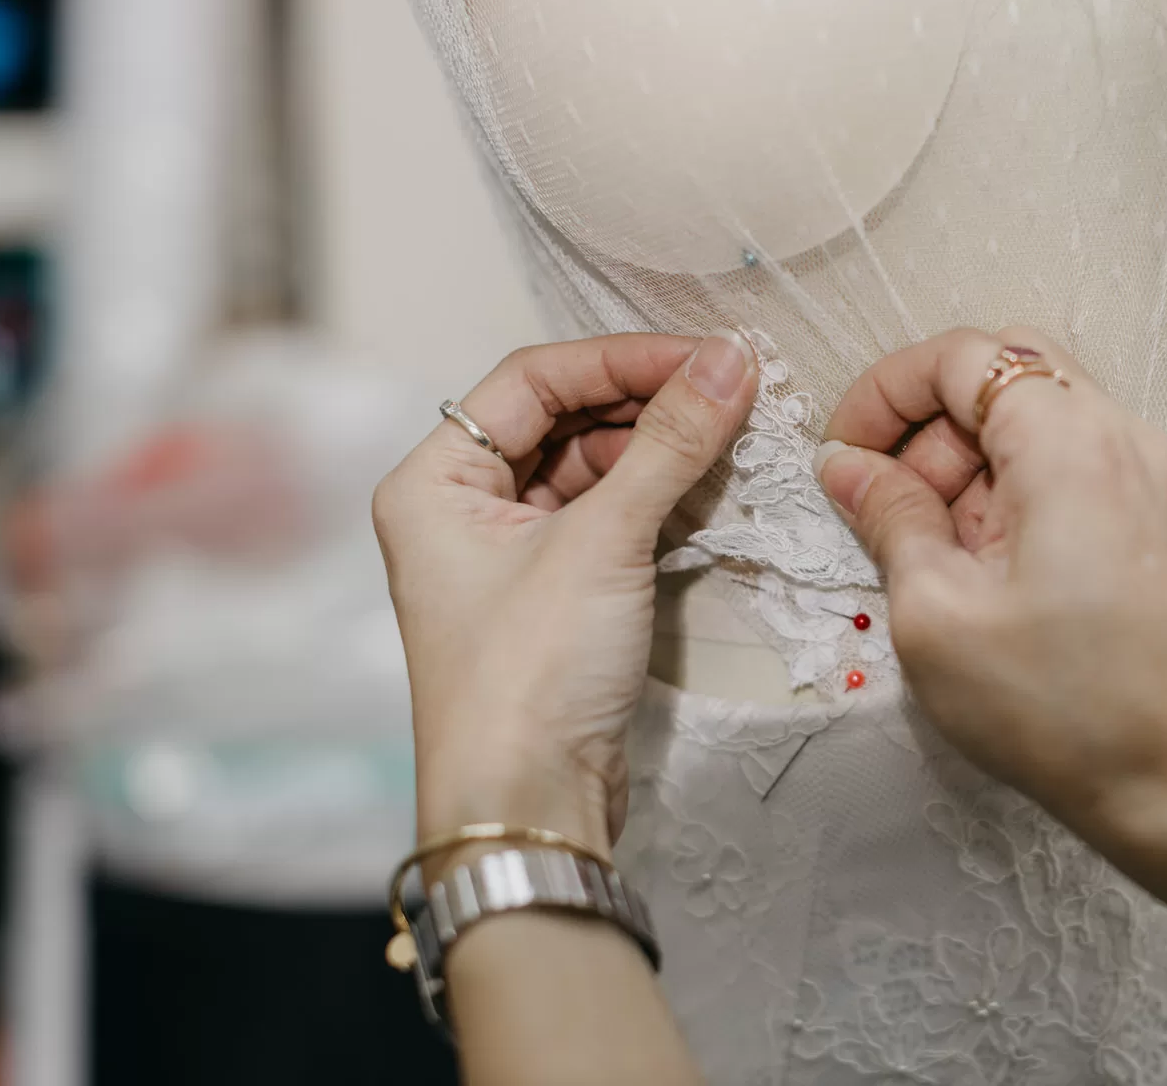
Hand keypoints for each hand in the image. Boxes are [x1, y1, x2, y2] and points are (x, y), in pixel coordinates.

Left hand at [373, 332, 757, 856]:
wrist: (529, 809)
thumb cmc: (529, 675)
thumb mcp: (602, 543)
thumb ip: (670, 444)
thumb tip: (729, 360)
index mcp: (434, 481)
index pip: (532, 381)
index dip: (621, 360)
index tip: (706, 355)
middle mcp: (461, 510)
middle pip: (563, 420)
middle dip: (646, 403)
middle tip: (732, 391)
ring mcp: (509, 556)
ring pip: (592, 470)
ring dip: (659, 452)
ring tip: (732, 435)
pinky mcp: (556, 597)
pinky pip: (609, 519)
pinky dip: (659, 501)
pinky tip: (711, 488)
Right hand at [815, 327, 1166, 846]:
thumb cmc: (1054, 706)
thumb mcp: (935, 612)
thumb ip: (888, 517)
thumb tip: (848, 466)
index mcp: (1071, 443)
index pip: (965, 355)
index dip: (888, 391)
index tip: (847, 453)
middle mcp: (1127, 438)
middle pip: (1009, 374)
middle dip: (931, 426)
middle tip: (890, 508)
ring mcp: (1156, 478)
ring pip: (1044, 419)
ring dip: (974, 462)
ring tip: (940, 552)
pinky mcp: (1165, 520)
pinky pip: (1080, 465)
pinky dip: (1022, 488)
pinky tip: (994, 568)